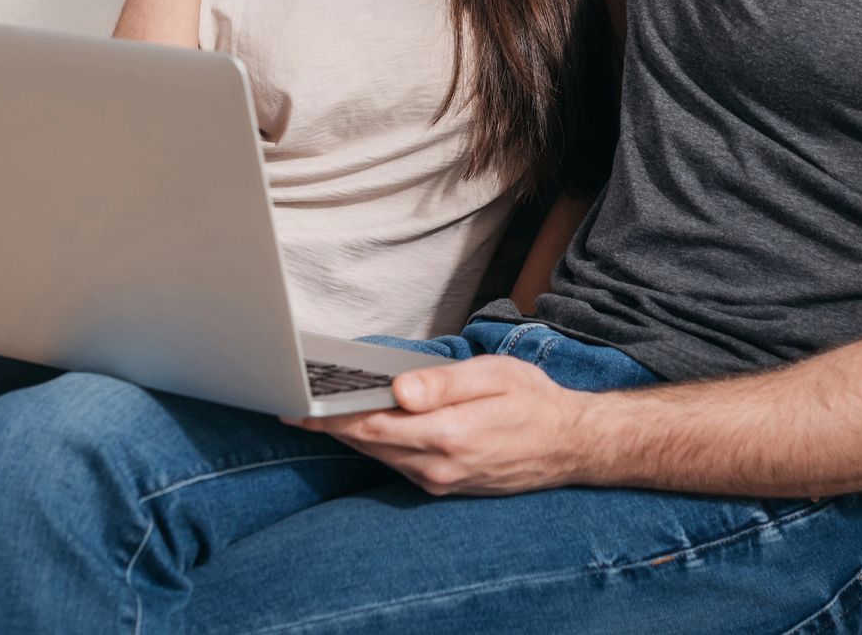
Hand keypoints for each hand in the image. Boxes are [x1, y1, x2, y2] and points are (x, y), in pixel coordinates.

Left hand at [287, 356, 596, 496]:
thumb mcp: (494, 376)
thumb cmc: (533, 401)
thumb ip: (443, 384)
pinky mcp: (445, 485)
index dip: (330, 416)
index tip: (298, 403)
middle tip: (293, 403)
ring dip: (348, 435)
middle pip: (368, 442)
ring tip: (317, 413)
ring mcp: (441, 480)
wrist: (569, 445)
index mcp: (448, 434)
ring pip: (380, 455)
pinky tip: (363, 427)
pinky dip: (376, 445)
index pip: (372, 424)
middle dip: (329, 424)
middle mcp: (439, 465)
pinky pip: (398, 464)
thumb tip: (398, 390)